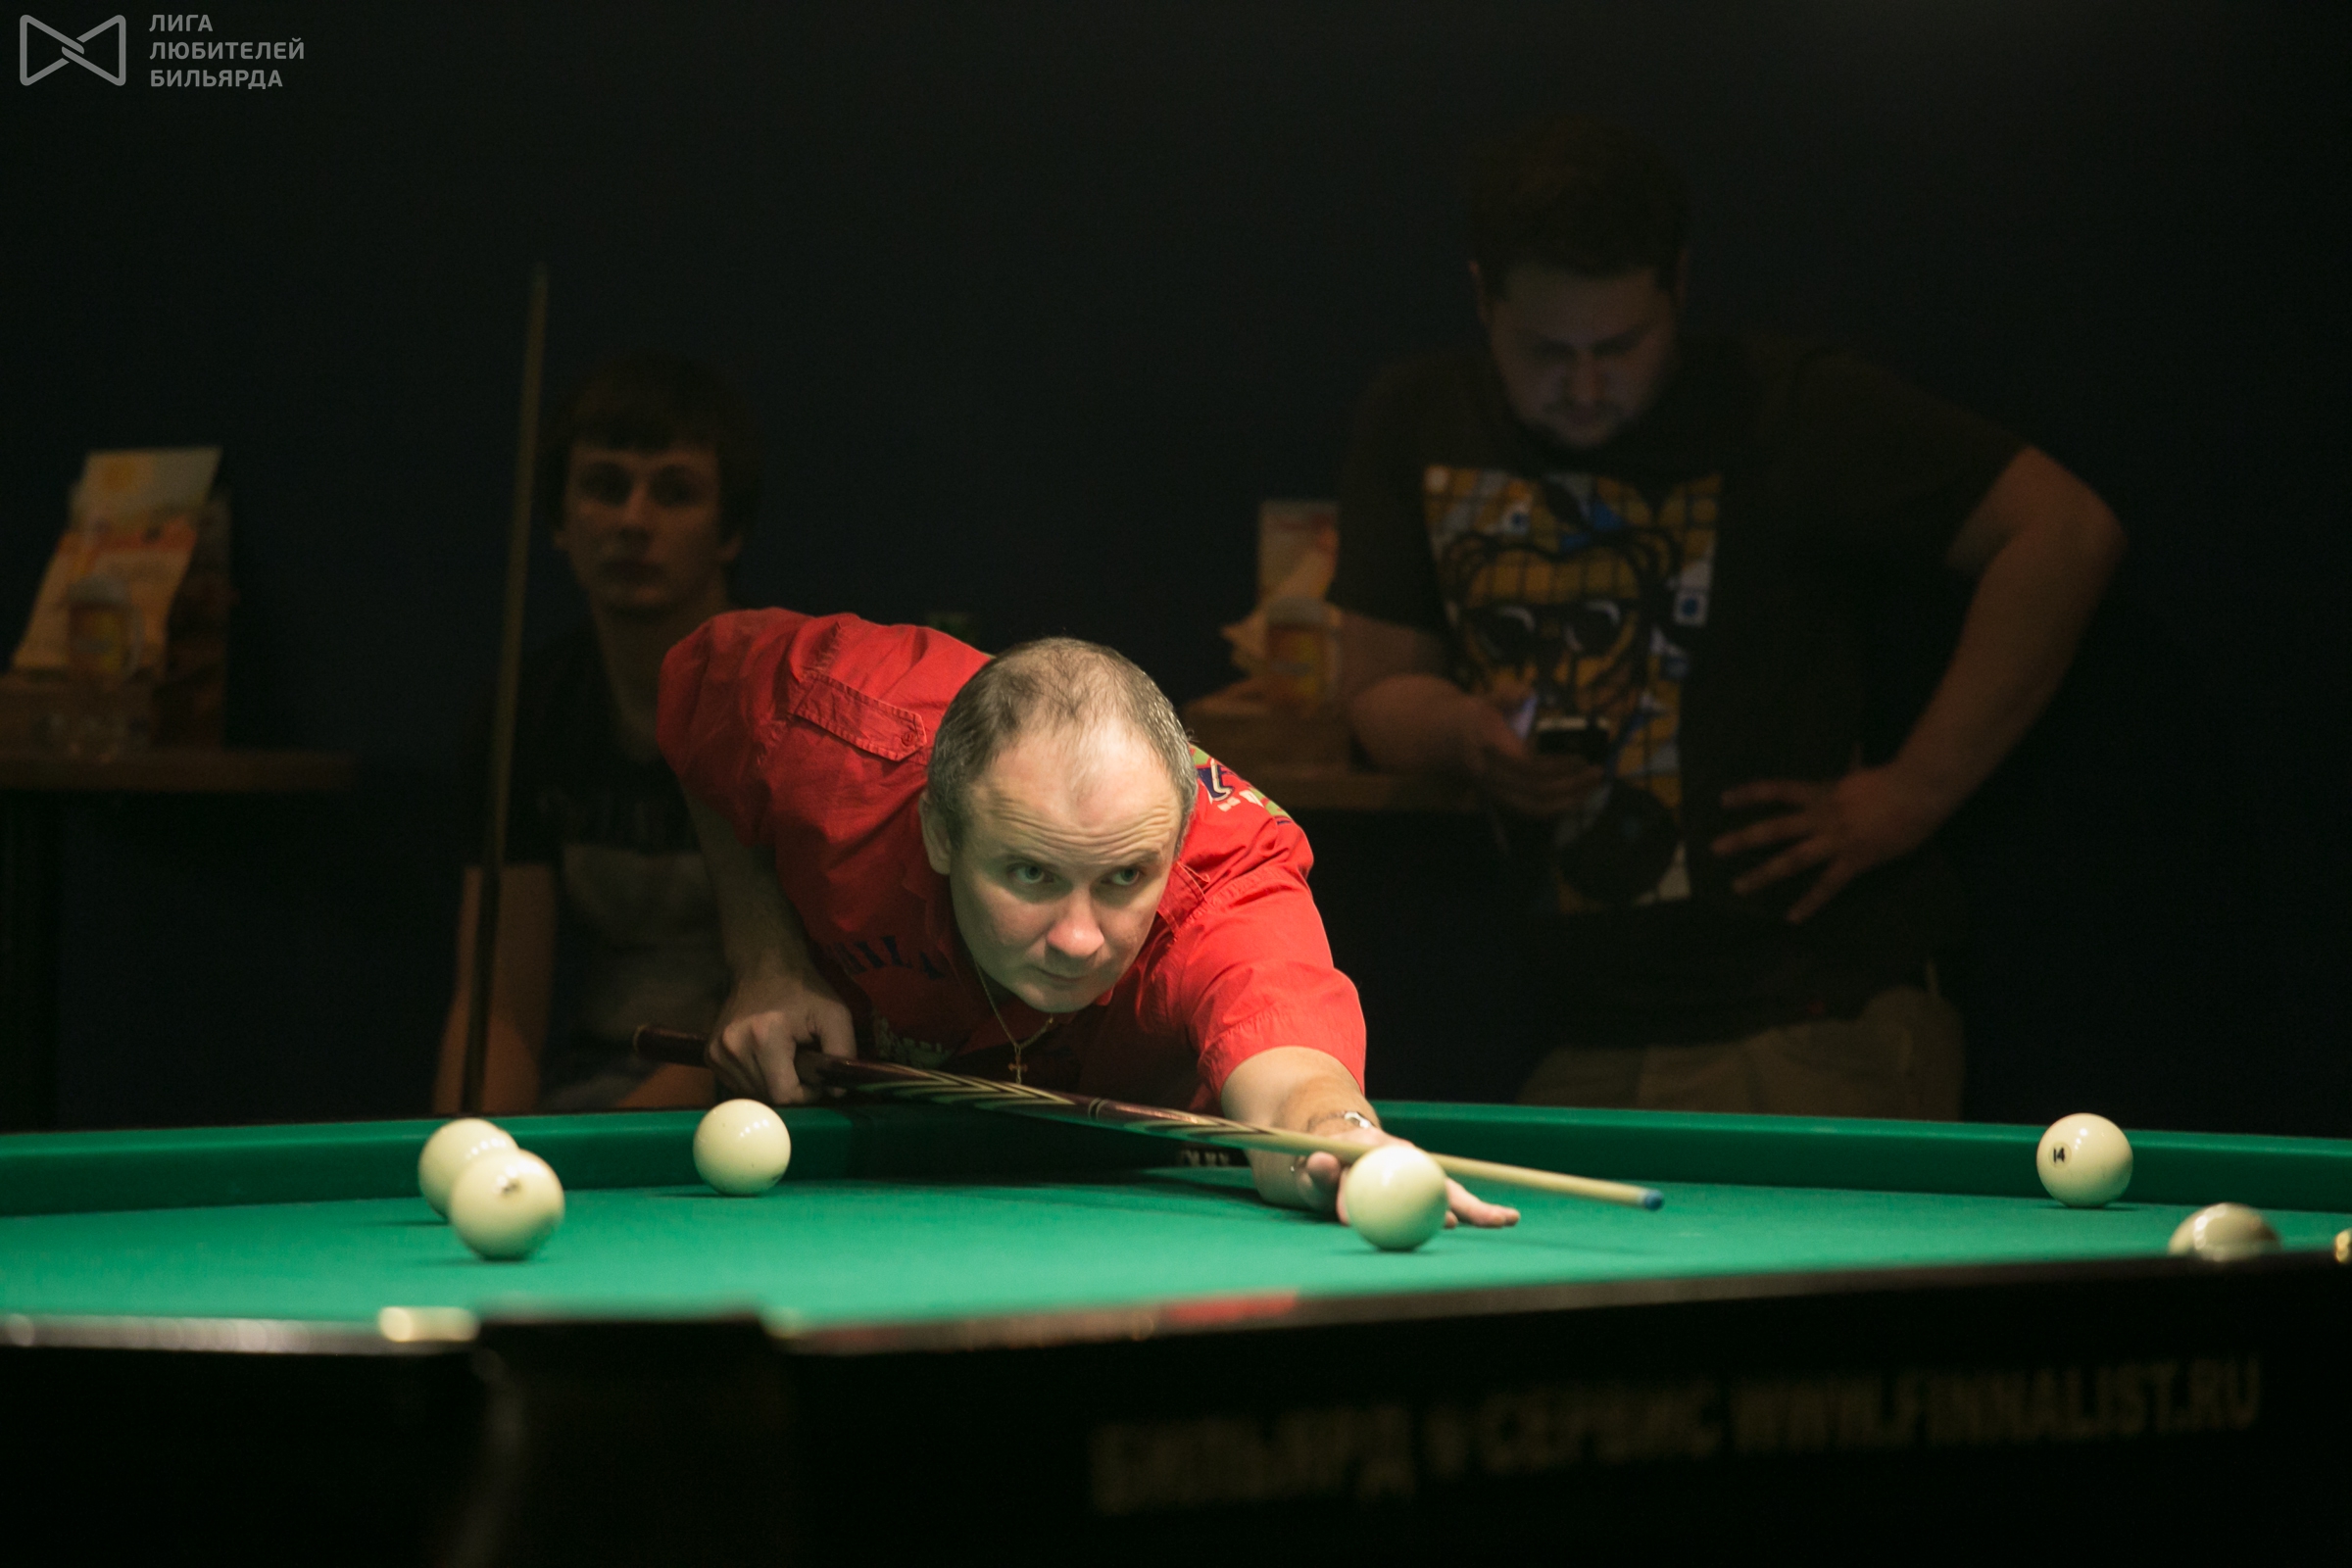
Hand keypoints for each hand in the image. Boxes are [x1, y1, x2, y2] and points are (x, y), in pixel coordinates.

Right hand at [707, 966, 855, 1103]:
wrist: (763, 967)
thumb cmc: (803, 991)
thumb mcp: (835, 1014)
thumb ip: (842, 1052)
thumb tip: (835, 1092)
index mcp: (764, 1037)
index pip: (783, 1094)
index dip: (805, 1093)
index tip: (814, 1075)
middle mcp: (733, 1047)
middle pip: (767, 1096)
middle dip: (789, 1088)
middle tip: (800, 1064)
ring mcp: (717, 1052)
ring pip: (752, 1094)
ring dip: (772, 1085)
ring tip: (783, 1059)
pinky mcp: (710, 1055)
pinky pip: (738, 1085)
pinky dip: (756, 1080)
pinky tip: (765, 1059)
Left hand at [1258, 1119, 1520, 1230]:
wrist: (1331, 1152)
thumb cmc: (1321, 1165)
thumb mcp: (1313, 1170)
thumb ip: (1319, 1171)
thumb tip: (1323, 1163)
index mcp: (1379, 1146)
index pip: (1400, 1169)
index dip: (1421, 1190)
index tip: (1436, 1217)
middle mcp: (1404, 1157)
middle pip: (1438, 1180)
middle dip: (1465, 1201)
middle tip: (1490, 1219)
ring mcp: (1414, 1172)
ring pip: (1448, 1191)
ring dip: (1476, 1207)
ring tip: (1508, 1220)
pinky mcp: (1418, 1185)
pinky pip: (1443, 1200)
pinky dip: (1467, 1212)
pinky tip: (1494, 1222)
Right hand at [1458, 699, 1604, 819]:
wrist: (1443, 739)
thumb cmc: (1472, 716)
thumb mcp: (1486, 698)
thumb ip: (1507, 695)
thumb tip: (1528, 693)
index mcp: (1490, 748)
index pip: (1527, 765)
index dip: (1556, 765)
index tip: (1580, 757)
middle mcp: (1492, 775)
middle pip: (1536, 790)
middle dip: (1571, 784)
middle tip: (1598, 771)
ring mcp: (1496, 790)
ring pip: (1535, 806)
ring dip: (1568, 800)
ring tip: (1593, 787)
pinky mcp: (1502, 798)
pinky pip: (1531, 809)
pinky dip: (1556, 807)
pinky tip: (1576, 797)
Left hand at [1713, 766, 1947, 922]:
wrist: (1918, 791)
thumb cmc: (1894, 779)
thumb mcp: (1862, 773)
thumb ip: (1850, 769)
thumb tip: (1854, 750)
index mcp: (1821, 793)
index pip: (1777, 790)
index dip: (1749, 794)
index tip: (1723, 799)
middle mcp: (1820, 817)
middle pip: (1773, 829)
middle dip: (1742, 839)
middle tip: (1714, 848)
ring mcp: (1834, 841)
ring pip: (1791, 860)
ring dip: (1763, 875)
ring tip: (1739, 887)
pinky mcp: (1853, 861)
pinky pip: (1827, 886)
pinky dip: (1810, 903)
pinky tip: (1792, 918)